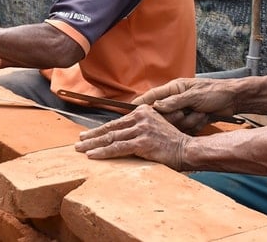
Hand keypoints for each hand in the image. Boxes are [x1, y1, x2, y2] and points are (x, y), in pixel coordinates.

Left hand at [75, 105, 190, 168]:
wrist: (187, 149)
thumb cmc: (171, 142)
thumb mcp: (154, 128)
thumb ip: (138, 128)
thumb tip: (120, 135)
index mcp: (142, 111)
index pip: (116, 122)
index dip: (100, 130)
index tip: (87, 135)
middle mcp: (140, 117)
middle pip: (110, 129)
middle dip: (92, 137)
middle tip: (79, 142)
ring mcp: (141, 129)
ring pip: (111, 138)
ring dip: (93, 145)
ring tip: (81, 150)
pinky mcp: (142, 142)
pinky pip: (118, 148)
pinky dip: (103, 152)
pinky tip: (93, 155)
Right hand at [134, 78, 236, 134]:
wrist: (234, 99)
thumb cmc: (215, 92)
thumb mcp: (193, 96)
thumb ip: (174, 102)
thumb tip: (156, 107)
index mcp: (174, 89)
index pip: (152, 96)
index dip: (140, 103)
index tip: (128, 110)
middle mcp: (177, 99)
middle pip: (164, 114)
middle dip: (176, 116)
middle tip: (185, 113)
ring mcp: (184, 110)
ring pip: (176, 123)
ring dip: (190, 120)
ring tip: (201, 113)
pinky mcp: (192, 119)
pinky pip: (187, 128)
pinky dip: (196, 124)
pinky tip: (205, 117)